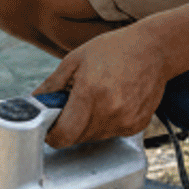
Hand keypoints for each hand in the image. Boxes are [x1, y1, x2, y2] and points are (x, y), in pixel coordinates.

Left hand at [36, 22, 172, 146]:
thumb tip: (33, 103)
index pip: (63, 135)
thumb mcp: (75, 59)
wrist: (154, 49)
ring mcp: (125, 121)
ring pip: (94, 138)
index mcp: (90, 94)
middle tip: (73, 104)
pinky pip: (112, 134)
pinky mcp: (137, 126)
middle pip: (77, 138)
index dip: (52, 134)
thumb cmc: (114, 49)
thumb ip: (52, 85)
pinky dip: (106, 123)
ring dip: (87, 125)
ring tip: (95, 98)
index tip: (50, 126)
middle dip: (69, 126)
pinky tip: (112, 102)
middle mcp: (110, 111)